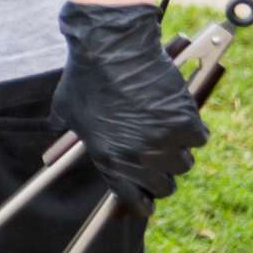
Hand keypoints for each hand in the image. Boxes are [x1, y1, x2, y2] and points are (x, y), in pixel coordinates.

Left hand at [50, 1, 207, 215]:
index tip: (148, 202)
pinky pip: (198, 138)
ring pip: (184, 163)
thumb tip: (54, 128)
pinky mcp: (184, 123)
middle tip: (162, 158)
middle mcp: (137, 158)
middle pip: (165, 186)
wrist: (112, 49)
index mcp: (107, 158)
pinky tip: (181, 116)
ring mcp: (163, 142)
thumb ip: (63, 126)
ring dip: (179, 151)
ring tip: (169, 132)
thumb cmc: (85, 75)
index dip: (142, 202)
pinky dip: (193, 128)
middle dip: (164, 174)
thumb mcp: (65, 107)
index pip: (131, 198)